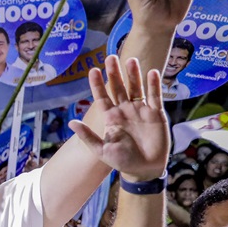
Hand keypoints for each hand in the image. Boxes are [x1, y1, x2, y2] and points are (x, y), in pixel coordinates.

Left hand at [68, 55, 168, 180]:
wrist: (144, 169)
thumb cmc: (121, 161)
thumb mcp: (101, 150)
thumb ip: (88, 136)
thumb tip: (71, 123)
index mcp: (110, 117)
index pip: (102, 96)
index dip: (98, 84)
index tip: (93, 70)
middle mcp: (124, 110)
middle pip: (118, 87)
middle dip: (114, 73)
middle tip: (110, 57)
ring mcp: (140, 110)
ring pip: (136, 88)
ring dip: (133, 74)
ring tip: (130, 60)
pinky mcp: (156, 114)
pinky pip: (155, 96)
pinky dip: (153, 84)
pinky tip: (151, 72)